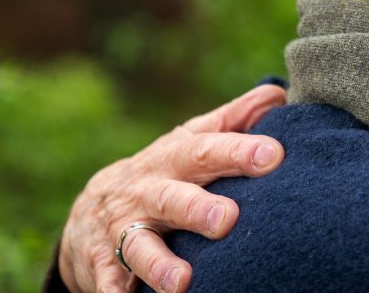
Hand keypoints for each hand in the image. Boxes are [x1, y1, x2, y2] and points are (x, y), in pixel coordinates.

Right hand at [58, 84, 287, 292]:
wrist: (90, 209)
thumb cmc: (162, 173)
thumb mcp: (190, 141)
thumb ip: (233, 120)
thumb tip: (277, 95)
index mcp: (174, 159)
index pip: (208, 150)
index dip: (239, 151)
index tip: (272, 154)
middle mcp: (147, 192)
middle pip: (173, 198)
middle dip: (198, 209)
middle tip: (228, 220)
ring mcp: (122, 228)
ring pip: (139, 245)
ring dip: (158, 264)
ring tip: (181, 282)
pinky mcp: (102, 263)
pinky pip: (107, 279)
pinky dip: (113, 292)